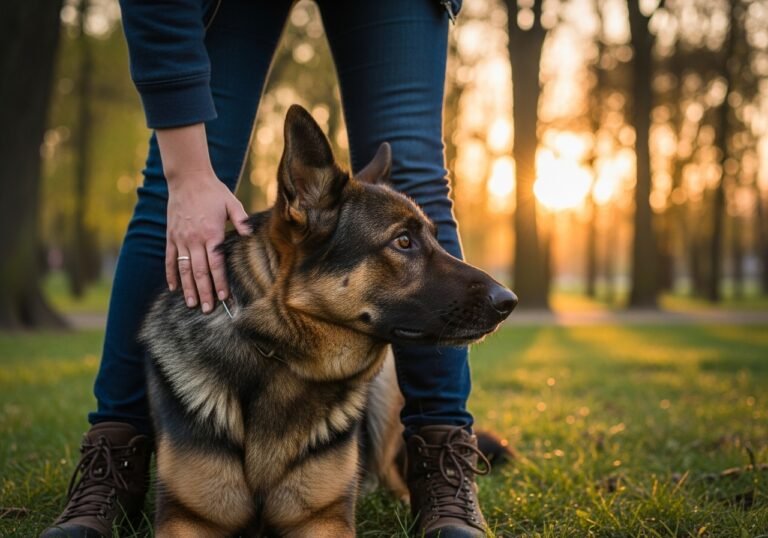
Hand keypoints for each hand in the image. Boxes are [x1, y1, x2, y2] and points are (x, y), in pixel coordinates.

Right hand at [157, 123, 249, 313]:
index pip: (216, 264)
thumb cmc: (213, 192)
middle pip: (199, 272)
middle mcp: (194, 239)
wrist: (187, 178)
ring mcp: (180, 239)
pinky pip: (170, 259)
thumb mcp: (232, 203)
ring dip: (188, 288)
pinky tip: (174, 288)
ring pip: (184, 269)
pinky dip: (171, 275)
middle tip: (207, 309)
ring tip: (191, 304)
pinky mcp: (171, 236)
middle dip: (204, 292)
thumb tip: (249, 234)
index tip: (223, 298)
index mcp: (211, 233)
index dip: (219, 282)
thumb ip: (242, 220)